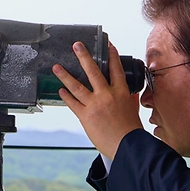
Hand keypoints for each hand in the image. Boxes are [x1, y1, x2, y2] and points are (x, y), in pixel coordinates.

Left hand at [51, 42, 142, 158]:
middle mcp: (107, 95)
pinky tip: (60, 90)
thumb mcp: (133, 110)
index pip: (116, 69)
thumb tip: (129, 93)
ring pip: (77, 86)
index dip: (112, 56)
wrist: (128, 145)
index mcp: (121, 92)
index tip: (108, 45)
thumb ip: (129, 99)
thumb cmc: (131, 130)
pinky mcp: (85, 115)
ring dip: (65, 75)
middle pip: (93, 71)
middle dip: (84, 56)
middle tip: (77, 46)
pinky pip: (72, 103)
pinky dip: (65, 96)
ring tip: (56, 67)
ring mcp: (95, 104)